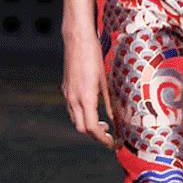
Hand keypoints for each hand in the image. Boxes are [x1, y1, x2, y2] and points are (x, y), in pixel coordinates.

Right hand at [61, 30, 114, 148]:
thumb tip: (116, 119)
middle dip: (95, 135)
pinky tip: (94, 110)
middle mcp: (73, 98)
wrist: (77, 39)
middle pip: (81, 127)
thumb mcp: (106, 80)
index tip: (112, 142)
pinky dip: (82, 115)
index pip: (91, 127)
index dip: (102, 138)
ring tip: (103, 124)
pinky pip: (72, 108)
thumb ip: (110, 101)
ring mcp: (67, 93)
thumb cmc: (94, 56)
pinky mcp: (66, 88)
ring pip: (75, 119)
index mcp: (85, 97)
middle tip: (110, 135)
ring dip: (88, 125)